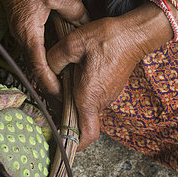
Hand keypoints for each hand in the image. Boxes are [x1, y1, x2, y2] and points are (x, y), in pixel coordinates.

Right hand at [0, 0, 87, 95]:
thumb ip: (73, 9)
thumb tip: (85, 22)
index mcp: (29, 32)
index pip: (39, 66)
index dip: (50, 84)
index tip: (61, 96)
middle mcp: (22, 36)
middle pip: (36, 66)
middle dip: (51, 82)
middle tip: (70, 92)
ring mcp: (22, 31)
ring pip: (36, 57)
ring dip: (49, 69)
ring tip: (68, 79)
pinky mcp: (24, 25)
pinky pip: (36, 46)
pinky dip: (47, 56)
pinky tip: (60, 56)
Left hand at [47, 14, 152, 150]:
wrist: (133, 34)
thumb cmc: (107, 39)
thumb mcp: (72, 44)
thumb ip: (53, 60)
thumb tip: (44, 70)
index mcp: (89, 96)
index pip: (86, 134)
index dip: (74, 142)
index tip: (60, 141)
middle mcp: (100, 100)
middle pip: (78, 118)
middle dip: (62, 110)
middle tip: (49, 93)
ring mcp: (107, 95)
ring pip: (84, 105)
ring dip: (71, 96)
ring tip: (61, 78)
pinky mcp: (109, 87)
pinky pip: (92, 95)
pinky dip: (80, 89)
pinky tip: (74, 71)